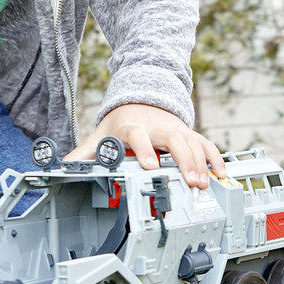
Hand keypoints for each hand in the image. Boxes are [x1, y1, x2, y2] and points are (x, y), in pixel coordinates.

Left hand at [66, 102, 225, 188]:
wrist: (142, 99)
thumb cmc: (122, 122)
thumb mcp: (101, 135)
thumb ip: (84, 153)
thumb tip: (63, 167)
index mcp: (134, 127)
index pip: (139, 136)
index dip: (145, 149)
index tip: (151, 166)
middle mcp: (158, 127)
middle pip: (174, 139)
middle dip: (183, 160)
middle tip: (190, 181)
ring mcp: (176, 130)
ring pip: (193, 142)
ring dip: (201, 163)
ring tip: (205, 184)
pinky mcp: (189, 134)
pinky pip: (205, 144)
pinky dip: (214, 158)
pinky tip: (221, 174)